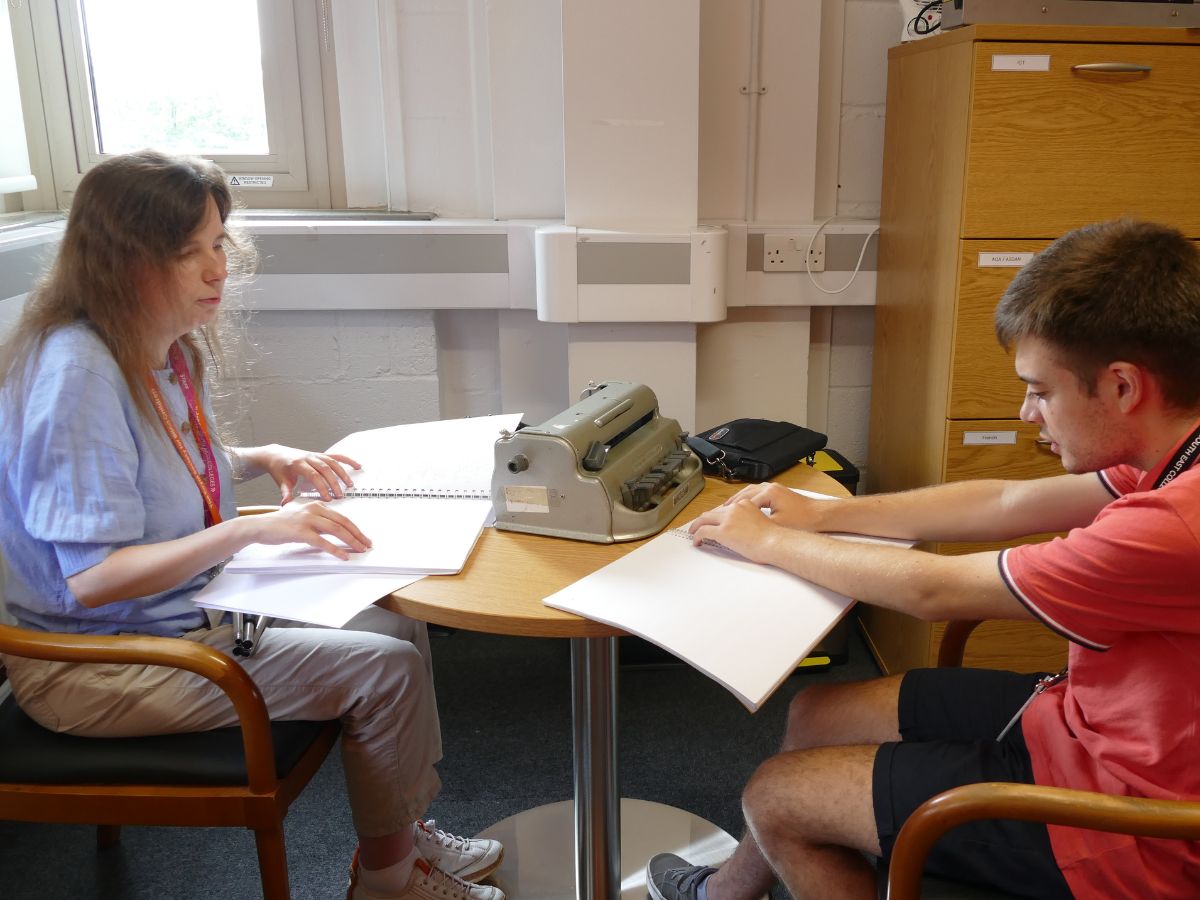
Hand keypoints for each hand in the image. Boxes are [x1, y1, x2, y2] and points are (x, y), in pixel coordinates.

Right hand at [243, 501, 371, 560]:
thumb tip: (333, 531)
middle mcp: (314, 510)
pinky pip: (323, 542)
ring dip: (351, 541)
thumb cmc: (280, 524)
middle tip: (367, 544)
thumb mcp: (302, 517)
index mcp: (316, 506)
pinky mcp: (301, 532)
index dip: (354, 528)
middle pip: (342, 522)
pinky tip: (343, 556)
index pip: (342, 517)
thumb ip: (317, 521)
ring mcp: (307, 520)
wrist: (260, 526)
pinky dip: (335, 549)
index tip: (363, 536)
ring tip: (360, 549)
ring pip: (336, 530)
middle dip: (358, 534)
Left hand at [260, 444, 361, 503]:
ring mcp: (316, 455)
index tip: (328, 498)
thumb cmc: (280, 469)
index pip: (313, 476)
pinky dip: (347, 460)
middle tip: (339, 495)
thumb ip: (285, 492)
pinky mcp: (321, 455)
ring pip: (332, 462)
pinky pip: (336, 456)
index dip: (322, 487)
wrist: (277, 455)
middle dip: (334, 483)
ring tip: (349, 485)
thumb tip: (286, 504)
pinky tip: (357, 466)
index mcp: (298, 464)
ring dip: (342, 473)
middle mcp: (308, 458)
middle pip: (325, 469)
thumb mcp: (281, 481)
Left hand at [688, 499, 781, 563]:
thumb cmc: (774, 537)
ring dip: (697, 526)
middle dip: (703, 519)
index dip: (717, 516)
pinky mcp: (723, 531)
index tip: (714, 522)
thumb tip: (741, 530)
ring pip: (704, 519)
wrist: (776, 542)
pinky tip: (697, 541)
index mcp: (745, 505)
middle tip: (698, 526)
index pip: (725, 509)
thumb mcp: (761, 521)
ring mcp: (728, 520)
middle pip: (712, 512)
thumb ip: (749, 520)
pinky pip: (703, 531)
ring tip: (694, 533)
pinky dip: (697, 536)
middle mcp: (735, 509)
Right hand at [722, 482, 825, 530]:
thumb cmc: (804, 520)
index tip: (722, 520)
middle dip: (730, 504)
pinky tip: (744, 505)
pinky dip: (747, 498)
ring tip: (727, 508)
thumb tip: (745, 530)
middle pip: (743, 494)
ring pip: (749, 491)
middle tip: (718, 512)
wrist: (822, 515)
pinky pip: (757, 492)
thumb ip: (759, 525)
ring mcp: (774, 488)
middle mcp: (769, 487)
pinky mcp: (778, 492)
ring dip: (738, 500)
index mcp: (768, 493)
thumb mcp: (778, 525)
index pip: (743, 503)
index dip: (731, 513)